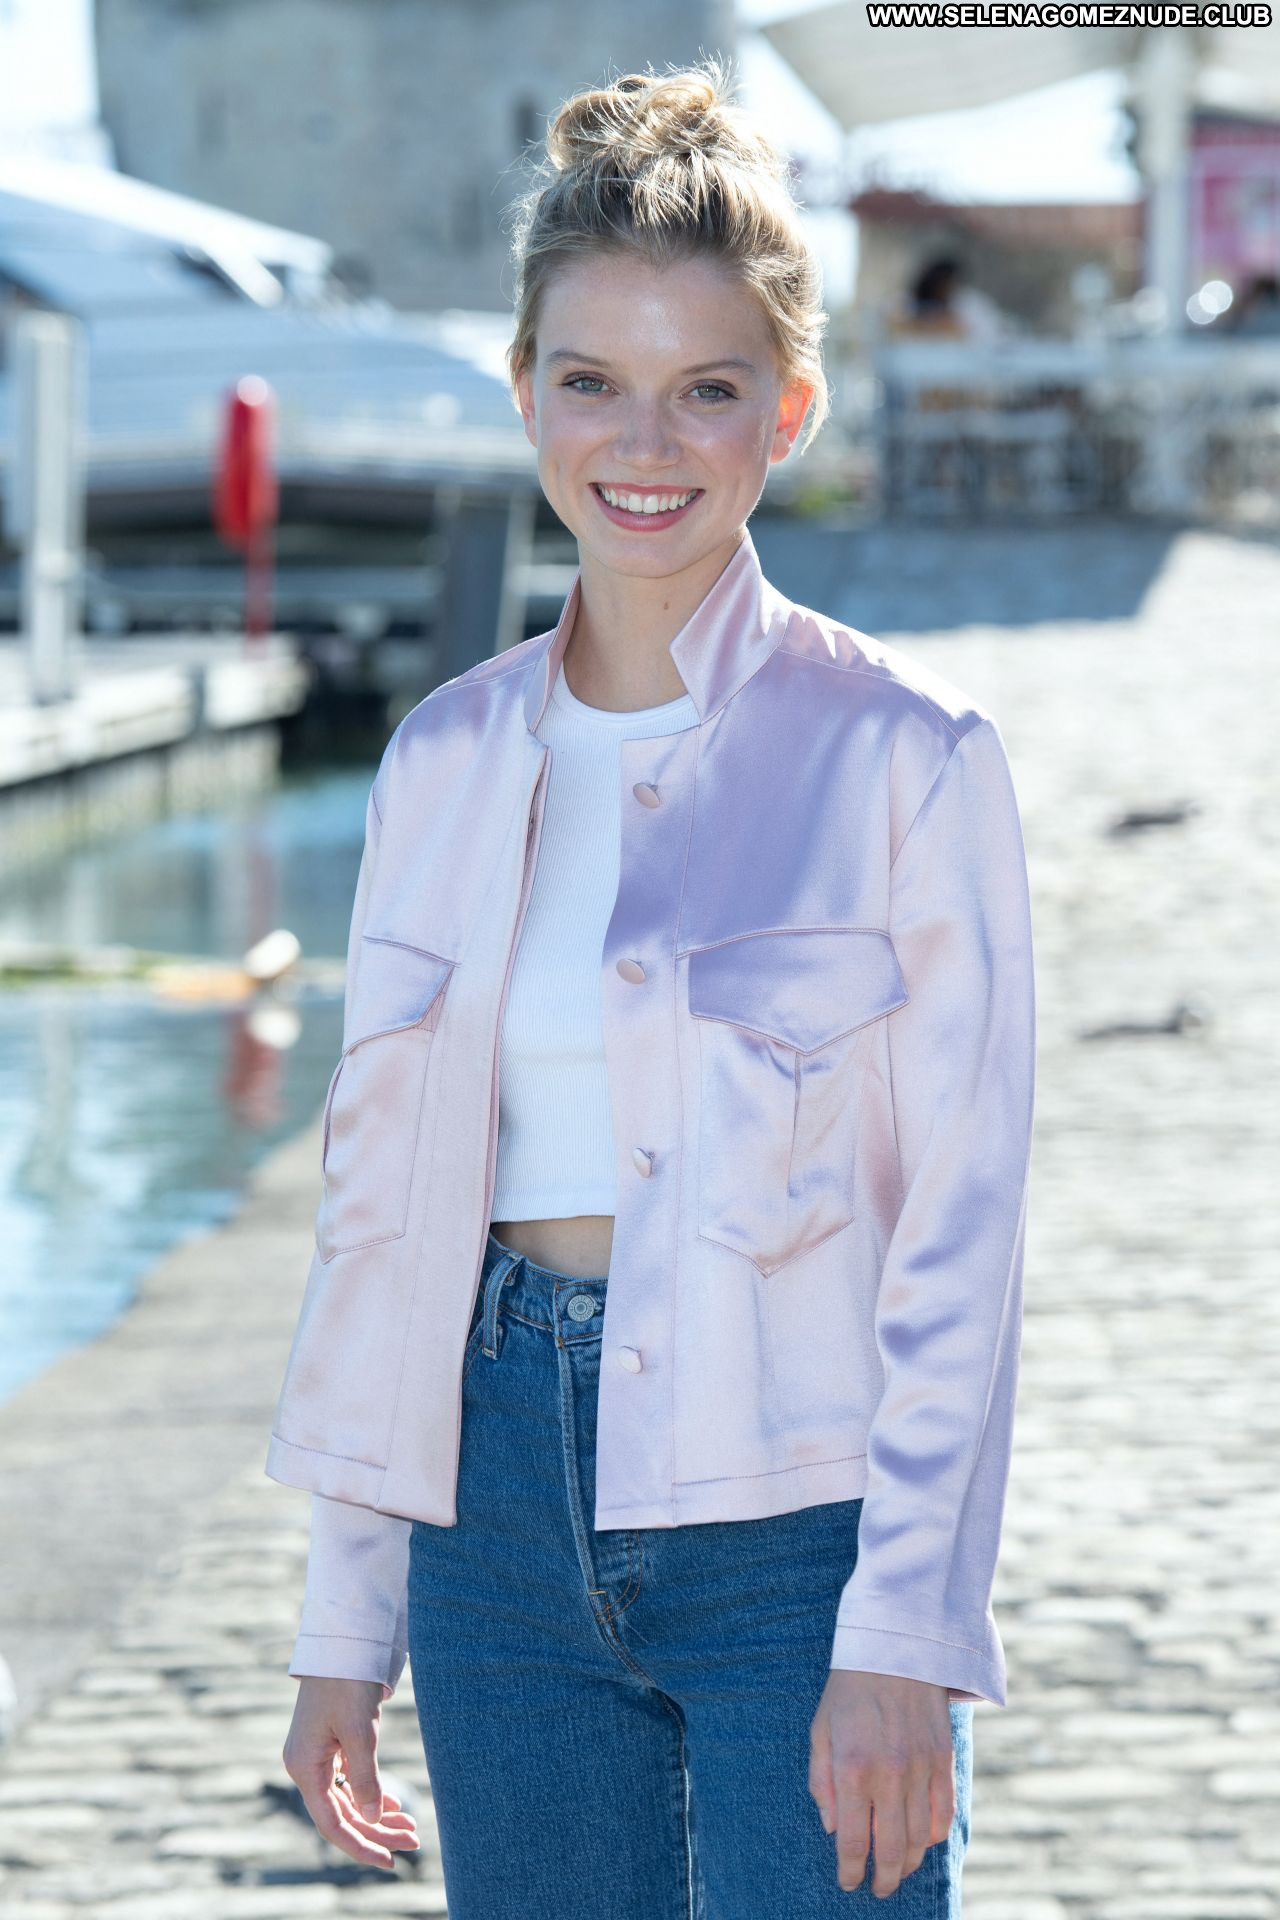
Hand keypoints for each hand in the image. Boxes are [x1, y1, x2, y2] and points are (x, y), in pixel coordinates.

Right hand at [283, 1677, 420, 1870]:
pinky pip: (349, 1781)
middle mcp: (306, 1766)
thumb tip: (373, 1819)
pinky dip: (370, 1793)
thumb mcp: (359, 1733)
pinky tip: (391, 1805)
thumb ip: (366, 1778)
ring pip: (348, 1799)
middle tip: (414, 1840)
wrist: (342, 1642)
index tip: (389, 1860)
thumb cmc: (347, 1684)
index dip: (361, 1845)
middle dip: (377, 1830)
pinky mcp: (330, 1744)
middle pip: (342, 1814)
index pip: (332, 1823)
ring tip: (410, 1825)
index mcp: (304, 1767)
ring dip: (377, 1814)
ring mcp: (317, 1755)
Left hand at [809, 1670, 954, 1897]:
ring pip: (920, 1839)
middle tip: (878, 1889)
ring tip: (898, 1869)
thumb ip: (822, 1783)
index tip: (848, 1882)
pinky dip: (934, 1836)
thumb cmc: (849, 1689)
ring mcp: (921, 1770)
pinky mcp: (944, 1761)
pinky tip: (922, 1841)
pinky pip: (944, 1815)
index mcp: (852, 1770)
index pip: (852, 1841)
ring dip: (909, 1863)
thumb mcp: (821, 1731)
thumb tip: (833, 1828)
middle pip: (891, 1851)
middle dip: (883, 1879)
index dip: (850, 1871)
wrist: (895, 1647)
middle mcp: (889, 1776)